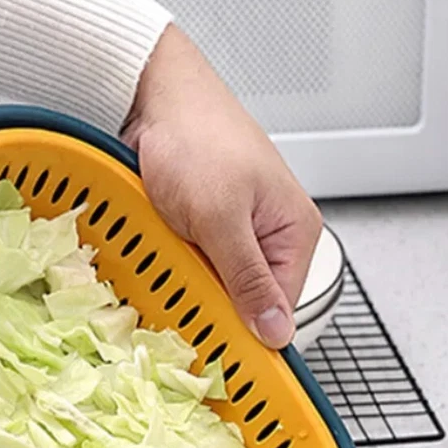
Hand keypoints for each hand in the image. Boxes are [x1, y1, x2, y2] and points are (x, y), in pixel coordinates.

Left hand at [122, 25, 322, 348]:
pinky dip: (177, 267)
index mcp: (295, 233)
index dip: (249, 333)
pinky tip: (162, 255)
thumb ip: (248, 277)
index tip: (216, 350)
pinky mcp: (206, 227)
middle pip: (248, 301)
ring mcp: (237, 231)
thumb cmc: (194, 139)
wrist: (152, 96)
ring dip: (191, 284)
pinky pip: (196, 265)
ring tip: (171, 265)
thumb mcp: (221, 218)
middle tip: (184, 296)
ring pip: (217, 285)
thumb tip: (276, 331)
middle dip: (215, 304)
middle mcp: (272, 235)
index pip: (282, 310)